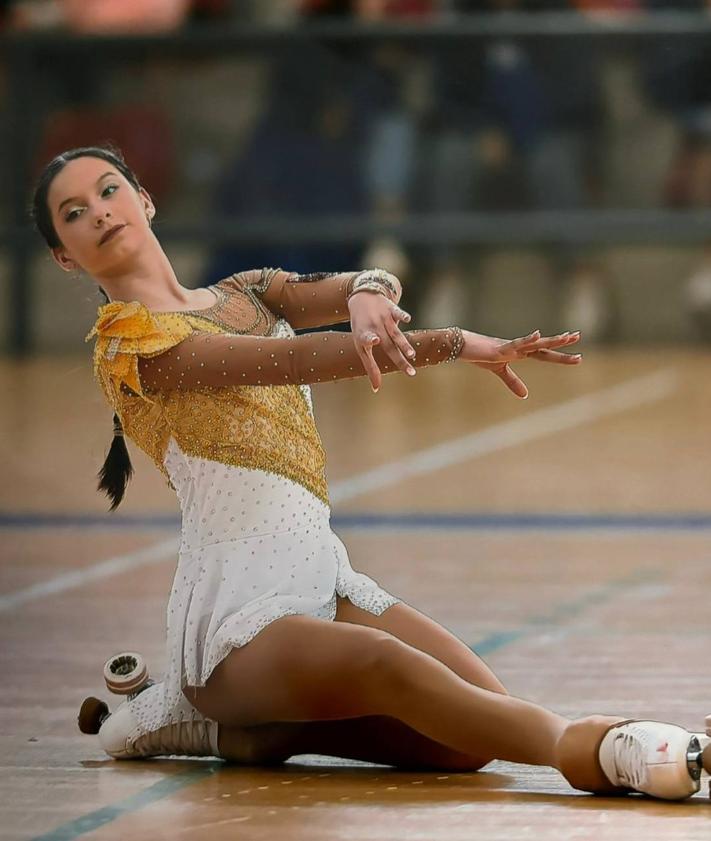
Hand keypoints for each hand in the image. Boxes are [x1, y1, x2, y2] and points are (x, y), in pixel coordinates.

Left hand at [348, 291, 414, 391]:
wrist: (362, 298)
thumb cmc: (362, 328)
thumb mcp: (361, 346)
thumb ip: (370, 367)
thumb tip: (376, 389)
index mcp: (364, 336)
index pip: (366, 340)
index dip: (369, 340)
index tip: (373, 341)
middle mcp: (374, 327)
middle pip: (389, 346)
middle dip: (399, 359)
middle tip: (410, 372)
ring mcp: (383, 318)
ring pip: (396, 333)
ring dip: (404, 343)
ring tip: (412, 354)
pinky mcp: (391, 308)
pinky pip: (398, 312)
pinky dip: (402, 315)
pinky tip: (407, 319)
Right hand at [461, 329, 581, 398]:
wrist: (462, 345)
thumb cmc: (480, 355)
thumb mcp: (498, 371)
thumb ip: (513, 382)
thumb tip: (525, 395)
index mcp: (520, 353)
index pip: (543, 354)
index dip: (559, 354)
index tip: (576, 352)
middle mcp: (519, 348)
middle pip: (544, 346)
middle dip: (561, 342)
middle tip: (578, 336)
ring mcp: (510, 346)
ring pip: (535, 343)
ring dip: (551, 340)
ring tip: (567, 336)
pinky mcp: (500, 348)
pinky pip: (516, 343)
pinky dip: (527, 339)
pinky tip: (538, 334)